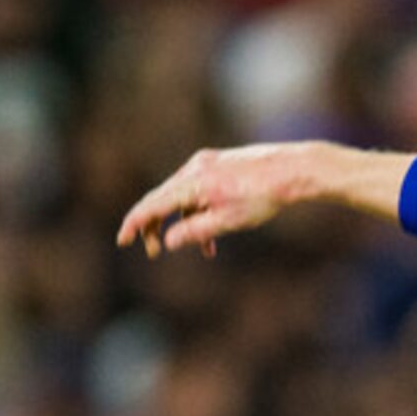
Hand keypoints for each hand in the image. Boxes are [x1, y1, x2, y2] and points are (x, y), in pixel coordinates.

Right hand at [117, 143, 317, 258]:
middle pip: (161, 199)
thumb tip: (167, 241)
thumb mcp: (228, 221)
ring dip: (184, 224)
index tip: (123, 240)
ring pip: (181, 196)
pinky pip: (198, 190)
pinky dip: (200, 212)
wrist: (293, 170)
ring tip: (204, 251)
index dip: (135, 224)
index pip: (152, 205)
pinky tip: (215, 236)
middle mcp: (193, 168)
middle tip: (152, 251)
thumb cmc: (263, 197)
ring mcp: (205, 163)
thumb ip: (194, 231)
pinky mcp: (217, 164)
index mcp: (192, 183)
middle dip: (154, 227)